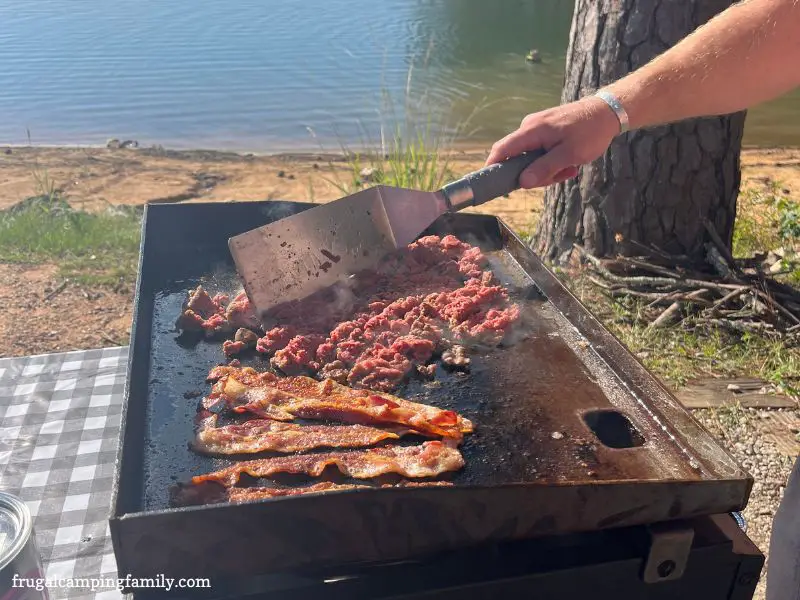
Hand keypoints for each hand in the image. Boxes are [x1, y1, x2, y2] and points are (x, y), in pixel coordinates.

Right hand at [485, 96, 620, 188]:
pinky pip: (541, 152)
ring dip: (548, 170)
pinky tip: (570, 163)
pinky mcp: (546, 131)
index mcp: (532, 131)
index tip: (492, 184)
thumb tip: (523, 182)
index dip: (493, 167)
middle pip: (517, 159)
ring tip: (570, 169)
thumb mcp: (569, 155)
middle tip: (558, 178)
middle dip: (535, 174)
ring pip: (531, 159)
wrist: (607, 112)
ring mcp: (537, 129)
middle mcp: (530, 128)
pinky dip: (553, 161)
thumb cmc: (589, 132)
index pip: (502, 149)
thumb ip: (544, 168)